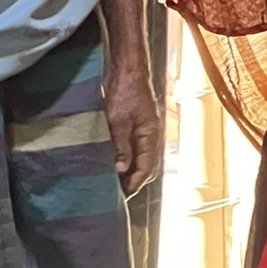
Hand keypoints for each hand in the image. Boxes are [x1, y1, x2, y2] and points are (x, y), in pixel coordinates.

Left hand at [103, 69, 162, 197]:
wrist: (128, 71)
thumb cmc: (125, 92)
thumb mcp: (118, 121)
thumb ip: (120, 146)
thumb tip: (120, 169)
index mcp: (151, 136)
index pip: (146, 167)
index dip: (135, 183)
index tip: (123, 196)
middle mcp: (152, 136)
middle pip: (147, 166)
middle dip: (134, 181)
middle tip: (117, 193)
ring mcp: (146, 132)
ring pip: (142, 159)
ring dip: (130, 171)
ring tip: (114, 181)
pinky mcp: (138, 127)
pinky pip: (136, 150)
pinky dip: (127, 160)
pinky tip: (115, 163)